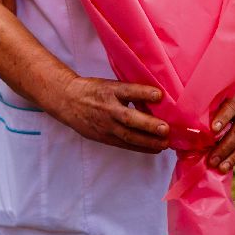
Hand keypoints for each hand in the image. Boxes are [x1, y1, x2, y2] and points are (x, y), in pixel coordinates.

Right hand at [48, 75, 170, 154]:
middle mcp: (108, 108)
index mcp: (110, 91)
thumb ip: (130, 91)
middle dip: (148, 125)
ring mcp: (106, 125)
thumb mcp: (110, 85)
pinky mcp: (104, 137)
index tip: (159, 95)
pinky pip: (124, 144)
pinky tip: (154, 149)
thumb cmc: (95, 90)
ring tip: (165, 144)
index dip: (143, 93)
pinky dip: (140, 147)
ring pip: (128, 136)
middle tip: (166, 129)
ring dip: (148, 141)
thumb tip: (157, 97)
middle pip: (129, 118)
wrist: (69, 102)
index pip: (128, 91)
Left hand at [208, 71, 234, 175]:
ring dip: (234, 157)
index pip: (230, 109)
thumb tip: (187, 115)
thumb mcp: (219, 89)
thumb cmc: (228, 88)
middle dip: (224, 147)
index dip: (222, 119)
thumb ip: (208, 101)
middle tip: (212, 160)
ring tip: (222, 168)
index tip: (213, 129)